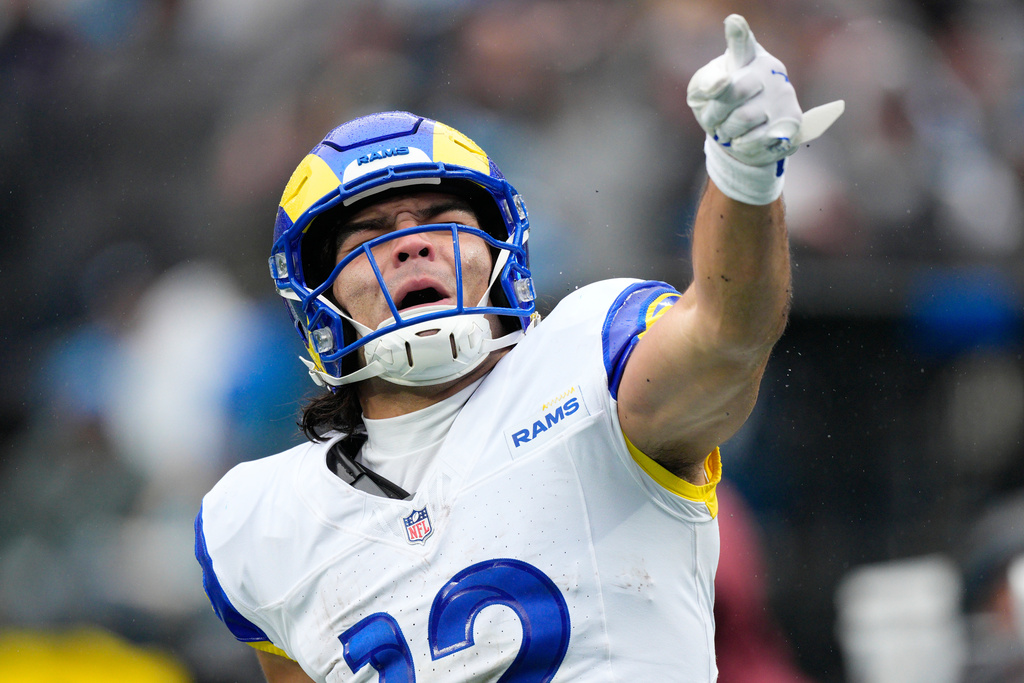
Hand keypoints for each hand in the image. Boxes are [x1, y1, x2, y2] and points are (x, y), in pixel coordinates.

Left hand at [687, 14, 843, 167]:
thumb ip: (704, 84)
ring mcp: (783, 93)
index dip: (737, 34)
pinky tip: (742, 140)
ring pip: (743, 117)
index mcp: (746, 57)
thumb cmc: (719, 107)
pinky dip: (741, 144)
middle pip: (733, 90)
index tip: (733, 21)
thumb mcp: (701, 94)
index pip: (742, 43)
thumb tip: (719, 84)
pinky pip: (757, 137)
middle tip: (712, 119)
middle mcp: (768, 69)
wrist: (742, 139)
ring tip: (728, 130)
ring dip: (727, 130)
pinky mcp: (791, 120)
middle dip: (715, 112)